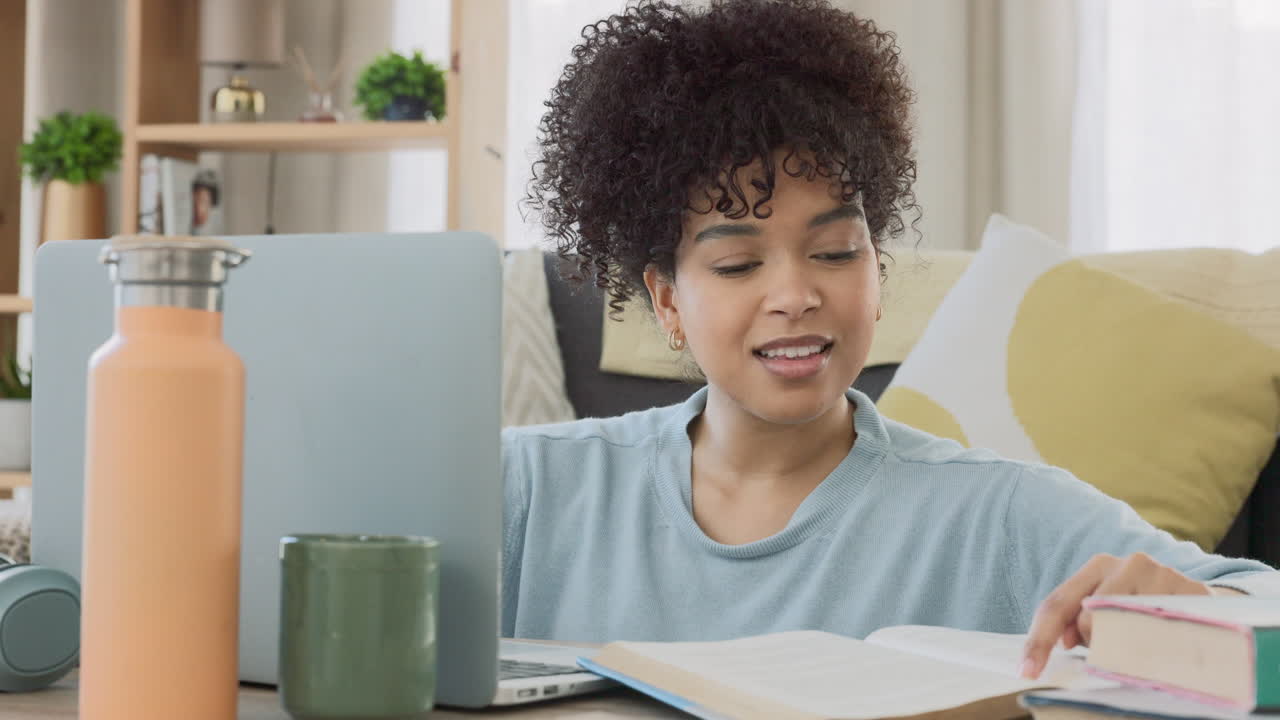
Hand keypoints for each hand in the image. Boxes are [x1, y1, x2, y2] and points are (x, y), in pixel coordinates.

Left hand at [1020, 552, 1211, 679]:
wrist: (1202, 602)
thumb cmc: (1144, 610)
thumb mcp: (1109, 609)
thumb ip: (1079, 622)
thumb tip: (1064, 641)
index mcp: (1098, 566)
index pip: (1056, 604)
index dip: (1039, 640)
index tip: (1026, 670)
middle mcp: (1128, 563)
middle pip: (1087, 618)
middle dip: (1093, 643)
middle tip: (1113, 646)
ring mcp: (1160, 574)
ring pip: (1122, 627)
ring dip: (1125, 646)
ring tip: (1144, 639)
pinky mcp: (1189, 591)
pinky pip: (1158, 633)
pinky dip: (1155, 647)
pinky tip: (1165, 641)